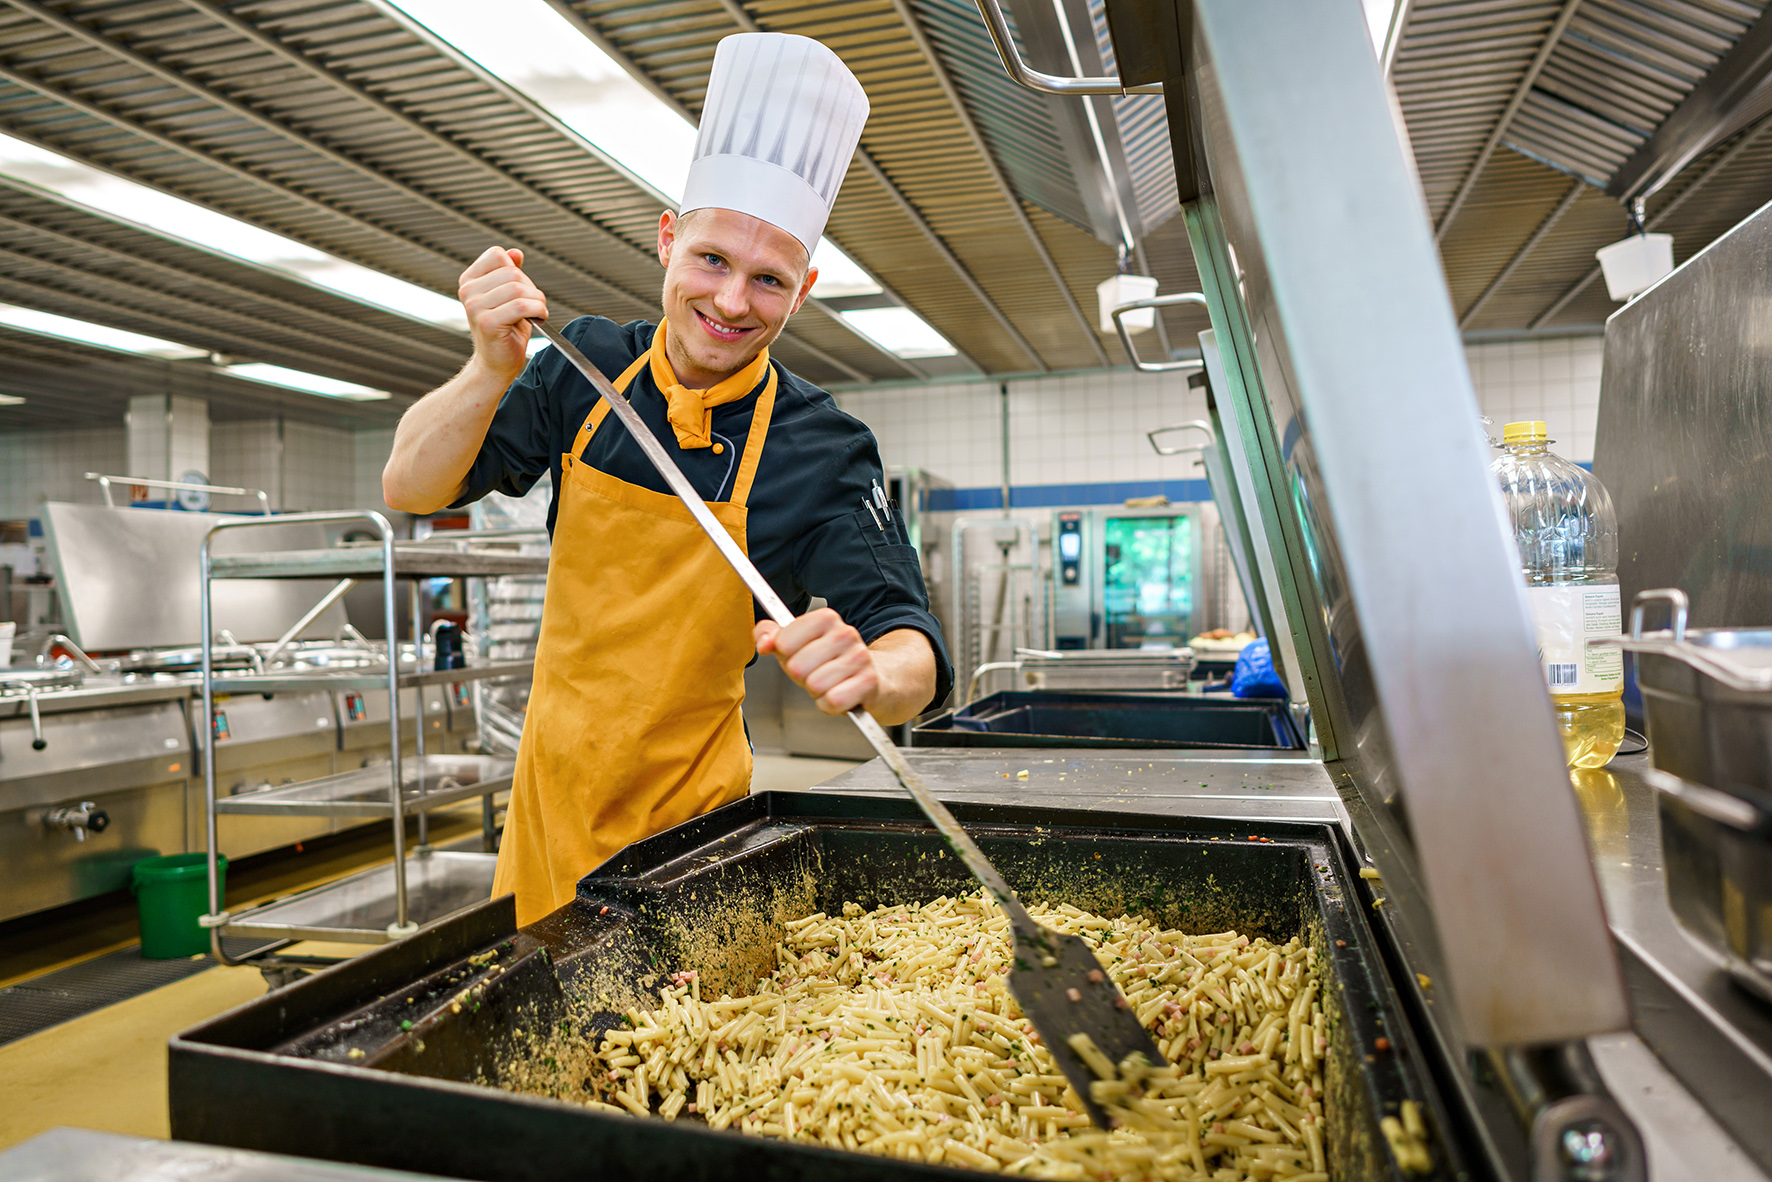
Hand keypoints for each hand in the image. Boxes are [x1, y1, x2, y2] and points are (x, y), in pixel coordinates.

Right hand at [458, 246, 546, 384]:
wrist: (497, 363)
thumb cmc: (505, 329)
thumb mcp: (509, 296)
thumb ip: (510, 272)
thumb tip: (515, 252)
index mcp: (469, 280)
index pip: (498, 255)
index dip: (516, 270)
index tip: (520, 290)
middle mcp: (468, 291)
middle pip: (512, 272)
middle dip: (531, 288)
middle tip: (532, 306)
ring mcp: (475, 307)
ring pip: (519, 288)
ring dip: (537, 301)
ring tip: (535, 313)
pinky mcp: (487, 323)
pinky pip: (521, 306)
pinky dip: (537, 310)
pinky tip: (538, 318)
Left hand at [754, 608, 877, 715]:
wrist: (872, 678)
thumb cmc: (829, 662)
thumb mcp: (795, 644)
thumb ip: (770, 635)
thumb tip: (764, 643)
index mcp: (826, 618)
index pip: (783, 642)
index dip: (786, 655)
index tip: (799, 655)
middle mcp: (845, 633)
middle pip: (797, 667)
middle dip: (802, 677)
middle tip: (816, 673)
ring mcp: (859, 657)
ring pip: (814, 685)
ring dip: (817, 692)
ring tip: (830, 684)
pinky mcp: (868, 682)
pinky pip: (832, 700)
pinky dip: (831, 705)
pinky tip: (840, 695)